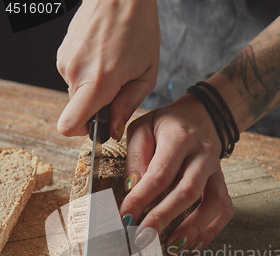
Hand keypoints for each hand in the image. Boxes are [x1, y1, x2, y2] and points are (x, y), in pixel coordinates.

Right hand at [56, 0, 159, 138]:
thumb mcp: (146, 74)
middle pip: (78, 110)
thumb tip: (113, 128)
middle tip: (117, 88)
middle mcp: (75, 73)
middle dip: (96, 107)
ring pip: (77, 94)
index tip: (97, 127)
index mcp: (97, 82)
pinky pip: (74, 77)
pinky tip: (103, 58)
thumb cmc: (138, 27)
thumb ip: (127, 106)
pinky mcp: (62, 53)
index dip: (83, 132)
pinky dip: (88, 75)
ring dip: (93, 90)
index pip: (69, 125)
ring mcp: (65, 62)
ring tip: (112, 67)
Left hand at [119, 93, 233, 251]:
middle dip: (164, 218)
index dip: (141, 198)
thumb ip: (136, 156)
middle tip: (143, 238)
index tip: (125, 218)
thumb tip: (133, 188)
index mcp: (180, 138)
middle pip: (188, 191)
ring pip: (213, 203)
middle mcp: (204, 154)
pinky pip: (224, 210)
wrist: (199, 118)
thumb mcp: (142, 129)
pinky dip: (210, 231)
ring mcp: (217, 171)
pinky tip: (192, 245)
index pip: (160, 173)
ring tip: (171, 248)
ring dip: (192, 229)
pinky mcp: (223, 184)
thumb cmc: (165, 128)